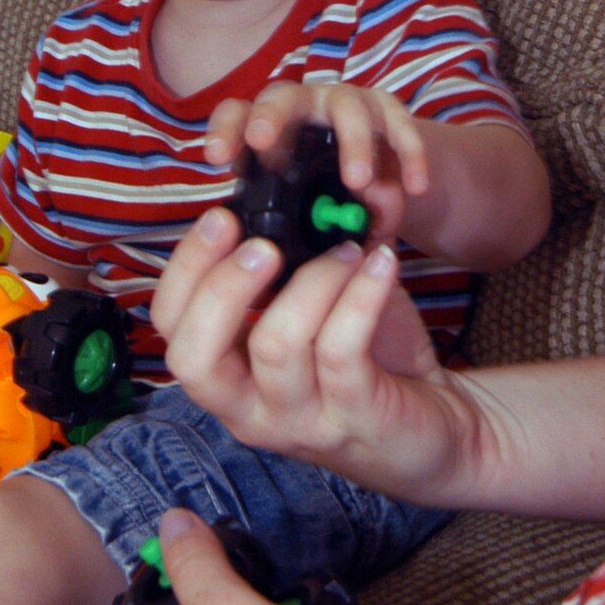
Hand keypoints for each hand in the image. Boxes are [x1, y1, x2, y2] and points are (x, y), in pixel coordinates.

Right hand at [151, 207, 476, 503]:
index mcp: (228, 372)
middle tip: (265, 243)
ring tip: (349, 248)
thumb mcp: (330, 301)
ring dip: (312, 280)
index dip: (184, 270)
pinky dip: (360, 295)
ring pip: (275, 344)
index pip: (169, 327)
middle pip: (193, 355)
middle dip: (221, 286)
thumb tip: (343, 182)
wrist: (436, 421)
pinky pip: (341, 349)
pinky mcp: (351, 417)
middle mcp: (248, 406)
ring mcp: (298, 420)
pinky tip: (383, 262)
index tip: (223, 217)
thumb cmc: (369, 355)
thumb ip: (322, 243)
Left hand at [206, 83, 429, 241]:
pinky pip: (399, 126)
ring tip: (358, 181)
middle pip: (282, 97)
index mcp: (269, 130)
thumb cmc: (325, 202)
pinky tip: (415, 187)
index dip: (226, 131)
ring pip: (346, 110)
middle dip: (270, 117)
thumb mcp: (306, 219)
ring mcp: (346, 103)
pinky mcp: (387, 110)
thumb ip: (310, 236)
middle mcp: (303, 107)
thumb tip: (331, 253)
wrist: (379, 174)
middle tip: (263, 143)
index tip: (218, 157)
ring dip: (353, 143)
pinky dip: (409, 154)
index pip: (237, 114)